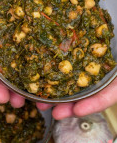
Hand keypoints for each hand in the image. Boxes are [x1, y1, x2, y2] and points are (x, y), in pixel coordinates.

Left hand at [37, 0, 116, 118]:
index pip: (114, 87)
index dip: (96, 102)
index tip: (75, 111)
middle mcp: (105, 52)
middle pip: (89, 83)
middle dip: (68, 100)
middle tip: (47, 109)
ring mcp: (88, 42)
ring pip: (72, 69)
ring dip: (54, 83)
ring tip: (35, 93)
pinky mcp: (74, 31)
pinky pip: (61, 49)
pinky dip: (49, 58)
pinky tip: (34, 63)